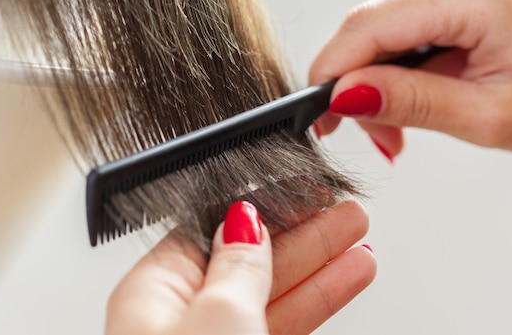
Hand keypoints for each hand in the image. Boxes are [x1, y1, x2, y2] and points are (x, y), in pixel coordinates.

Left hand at [105, 200, 375, 334]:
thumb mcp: (216, 323)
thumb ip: (237, 267)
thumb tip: (244, 222)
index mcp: (153, 297)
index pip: (211, 231)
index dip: (260, 207)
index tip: (299, 190)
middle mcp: (182, 322)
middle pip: (252, 259)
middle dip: (302, 231)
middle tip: (342, 208)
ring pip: (277, 293)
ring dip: (321, 263)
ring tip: (359, 237)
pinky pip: (288, 324)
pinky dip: (320, 298)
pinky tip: (347, 277)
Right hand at [310, 0, 511, 155]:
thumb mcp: (489, 115)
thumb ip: (412, 101)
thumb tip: (347, 94)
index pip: (369, 25)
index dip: (332, 72)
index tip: (317, 115)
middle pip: (369, 25)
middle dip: (359, 83)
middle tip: (377, 135)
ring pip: (379, 25)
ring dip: (377, 76)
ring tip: (401, 122)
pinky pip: (400, 20)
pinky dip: (396, 61)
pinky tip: (412, 89)